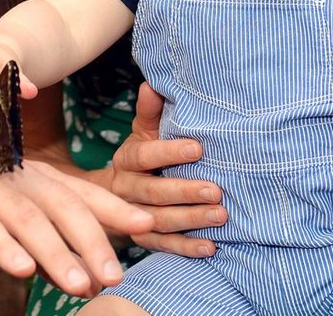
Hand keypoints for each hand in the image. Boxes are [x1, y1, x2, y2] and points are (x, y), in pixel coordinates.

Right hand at [0, 156, 152, 298]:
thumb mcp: (8, 227)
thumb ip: (42, 245)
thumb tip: (84, 278)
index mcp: (32, 177)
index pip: (80, 192)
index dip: (114, 208)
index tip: (148, 226)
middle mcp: (15, 176)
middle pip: (62, 205)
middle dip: (93, 240)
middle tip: (116, 276)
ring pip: (30, 219)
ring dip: (57, 253)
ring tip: (80, 284)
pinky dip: (5, 248)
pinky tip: (23, 272)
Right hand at [108, 83, 225, 256]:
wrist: (112, 197)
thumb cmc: (141, 158)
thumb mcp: (143, 133)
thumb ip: (150, 111)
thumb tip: (152, 84)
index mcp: (126, 159)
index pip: (144, 156)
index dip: (169, 152)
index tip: (198, 148)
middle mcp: (125, 189)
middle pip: (153, 192)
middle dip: (185, 191)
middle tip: (216, 190)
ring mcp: (132, 217)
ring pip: (160, 221)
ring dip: (191, 219)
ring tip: (220, 215)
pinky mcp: (142, 240)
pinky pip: (164, 246)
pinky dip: (186, 247)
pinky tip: (210, 246)